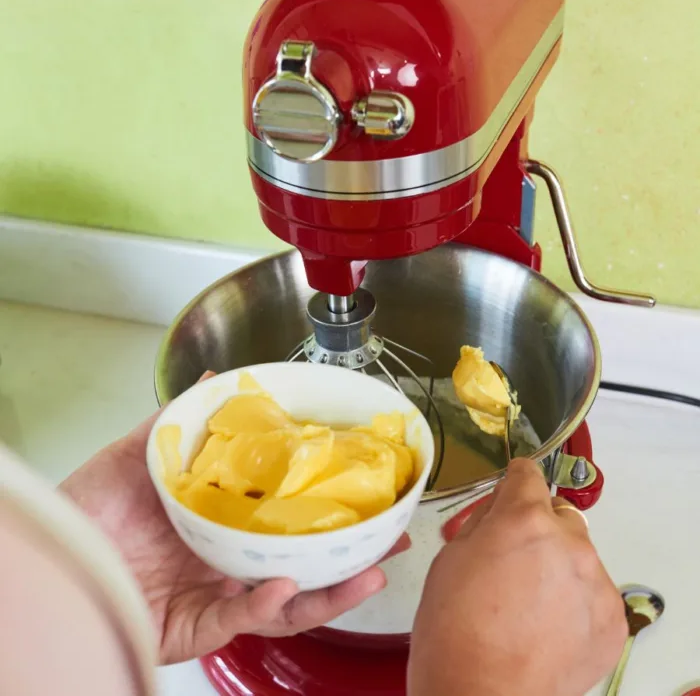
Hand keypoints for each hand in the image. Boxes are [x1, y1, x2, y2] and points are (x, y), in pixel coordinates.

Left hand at [60, 373, 409, 664]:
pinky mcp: (196, 630)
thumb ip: (183, 417)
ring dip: (331, 593)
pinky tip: (284, 584)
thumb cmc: (91, 507)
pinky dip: (265, 606)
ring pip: (287, 604)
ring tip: (368, 573)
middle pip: (303, 563)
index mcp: (224, 521)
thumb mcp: (140, 453)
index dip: (329, 506)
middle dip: (352, 557)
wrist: (50, 556)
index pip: (290, 516)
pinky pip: (239, 622)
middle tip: (392, 537)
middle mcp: (228, 559)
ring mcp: (216, 596)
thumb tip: (221, 376)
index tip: (367, 489)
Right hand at [408, 458, 626, 695]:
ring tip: (532, 602)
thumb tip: (500, 513)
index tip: (509, 492)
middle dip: (537, 527)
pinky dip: (574, 602)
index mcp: (525, 519)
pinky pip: (593, 594)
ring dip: (558, 565)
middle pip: (559, 515)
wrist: (479, 695)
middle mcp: (570, 542)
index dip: (515, 480)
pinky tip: (549, 627)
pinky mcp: (613, 622)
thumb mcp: (450, 557)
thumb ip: (483, 524)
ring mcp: (598, 583)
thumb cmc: (452, 623)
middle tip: (514, 560)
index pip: (528, 475)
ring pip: (579, 556)